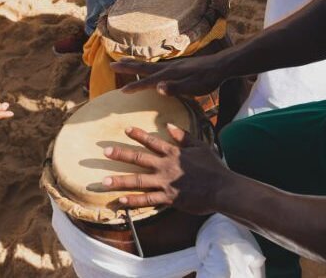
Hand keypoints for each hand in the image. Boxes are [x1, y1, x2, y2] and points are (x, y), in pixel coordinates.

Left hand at [102, 123, 226, 215]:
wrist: (222, 189)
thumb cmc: (213, 167)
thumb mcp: (200, 146)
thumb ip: (183, 136)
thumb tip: (169, 124)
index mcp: (173, 153)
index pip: (152, 141)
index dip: (138, 135)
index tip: (125, 130)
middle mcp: (166, 166)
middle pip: (139, 159)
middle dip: (120, 155)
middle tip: (105, 152)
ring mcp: (166, 183)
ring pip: (138, 181)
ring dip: (120, 181)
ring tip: (103, 181)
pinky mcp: (168, 198)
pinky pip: (147, 200)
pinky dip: (133, 201)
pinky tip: (120, 201)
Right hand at [112, 54, 226, 96]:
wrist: (221, 66)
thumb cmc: (208, 79)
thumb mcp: (193, 86)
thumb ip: (176, 87)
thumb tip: (158, 87)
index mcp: (169, 74)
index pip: (148, 81)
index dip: (135, 87)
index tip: (121, 91)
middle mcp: (168, 67)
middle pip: (143, 67)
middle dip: (127, 66)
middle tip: (111, 64)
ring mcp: (173, 65)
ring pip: (149, 64)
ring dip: (134, 63)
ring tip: (123, 60)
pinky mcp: (178, 65)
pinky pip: (156, 65)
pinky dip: (146, 65)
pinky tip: (148, 68)